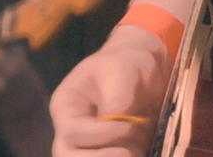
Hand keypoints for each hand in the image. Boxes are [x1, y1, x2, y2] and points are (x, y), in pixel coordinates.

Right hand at [50, 26, 169, 156]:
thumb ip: (117, 96)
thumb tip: (115, 122)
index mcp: (66, 107)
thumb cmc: (127, 64)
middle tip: (131, 151)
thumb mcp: (122, 70)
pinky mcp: (106, 154)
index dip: (103, 134)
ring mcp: (88, 147)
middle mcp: (71, 132)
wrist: (146, 73)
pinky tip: (142, 152)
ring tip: (138, 150)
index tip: (131, 125)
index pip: (73, 132)